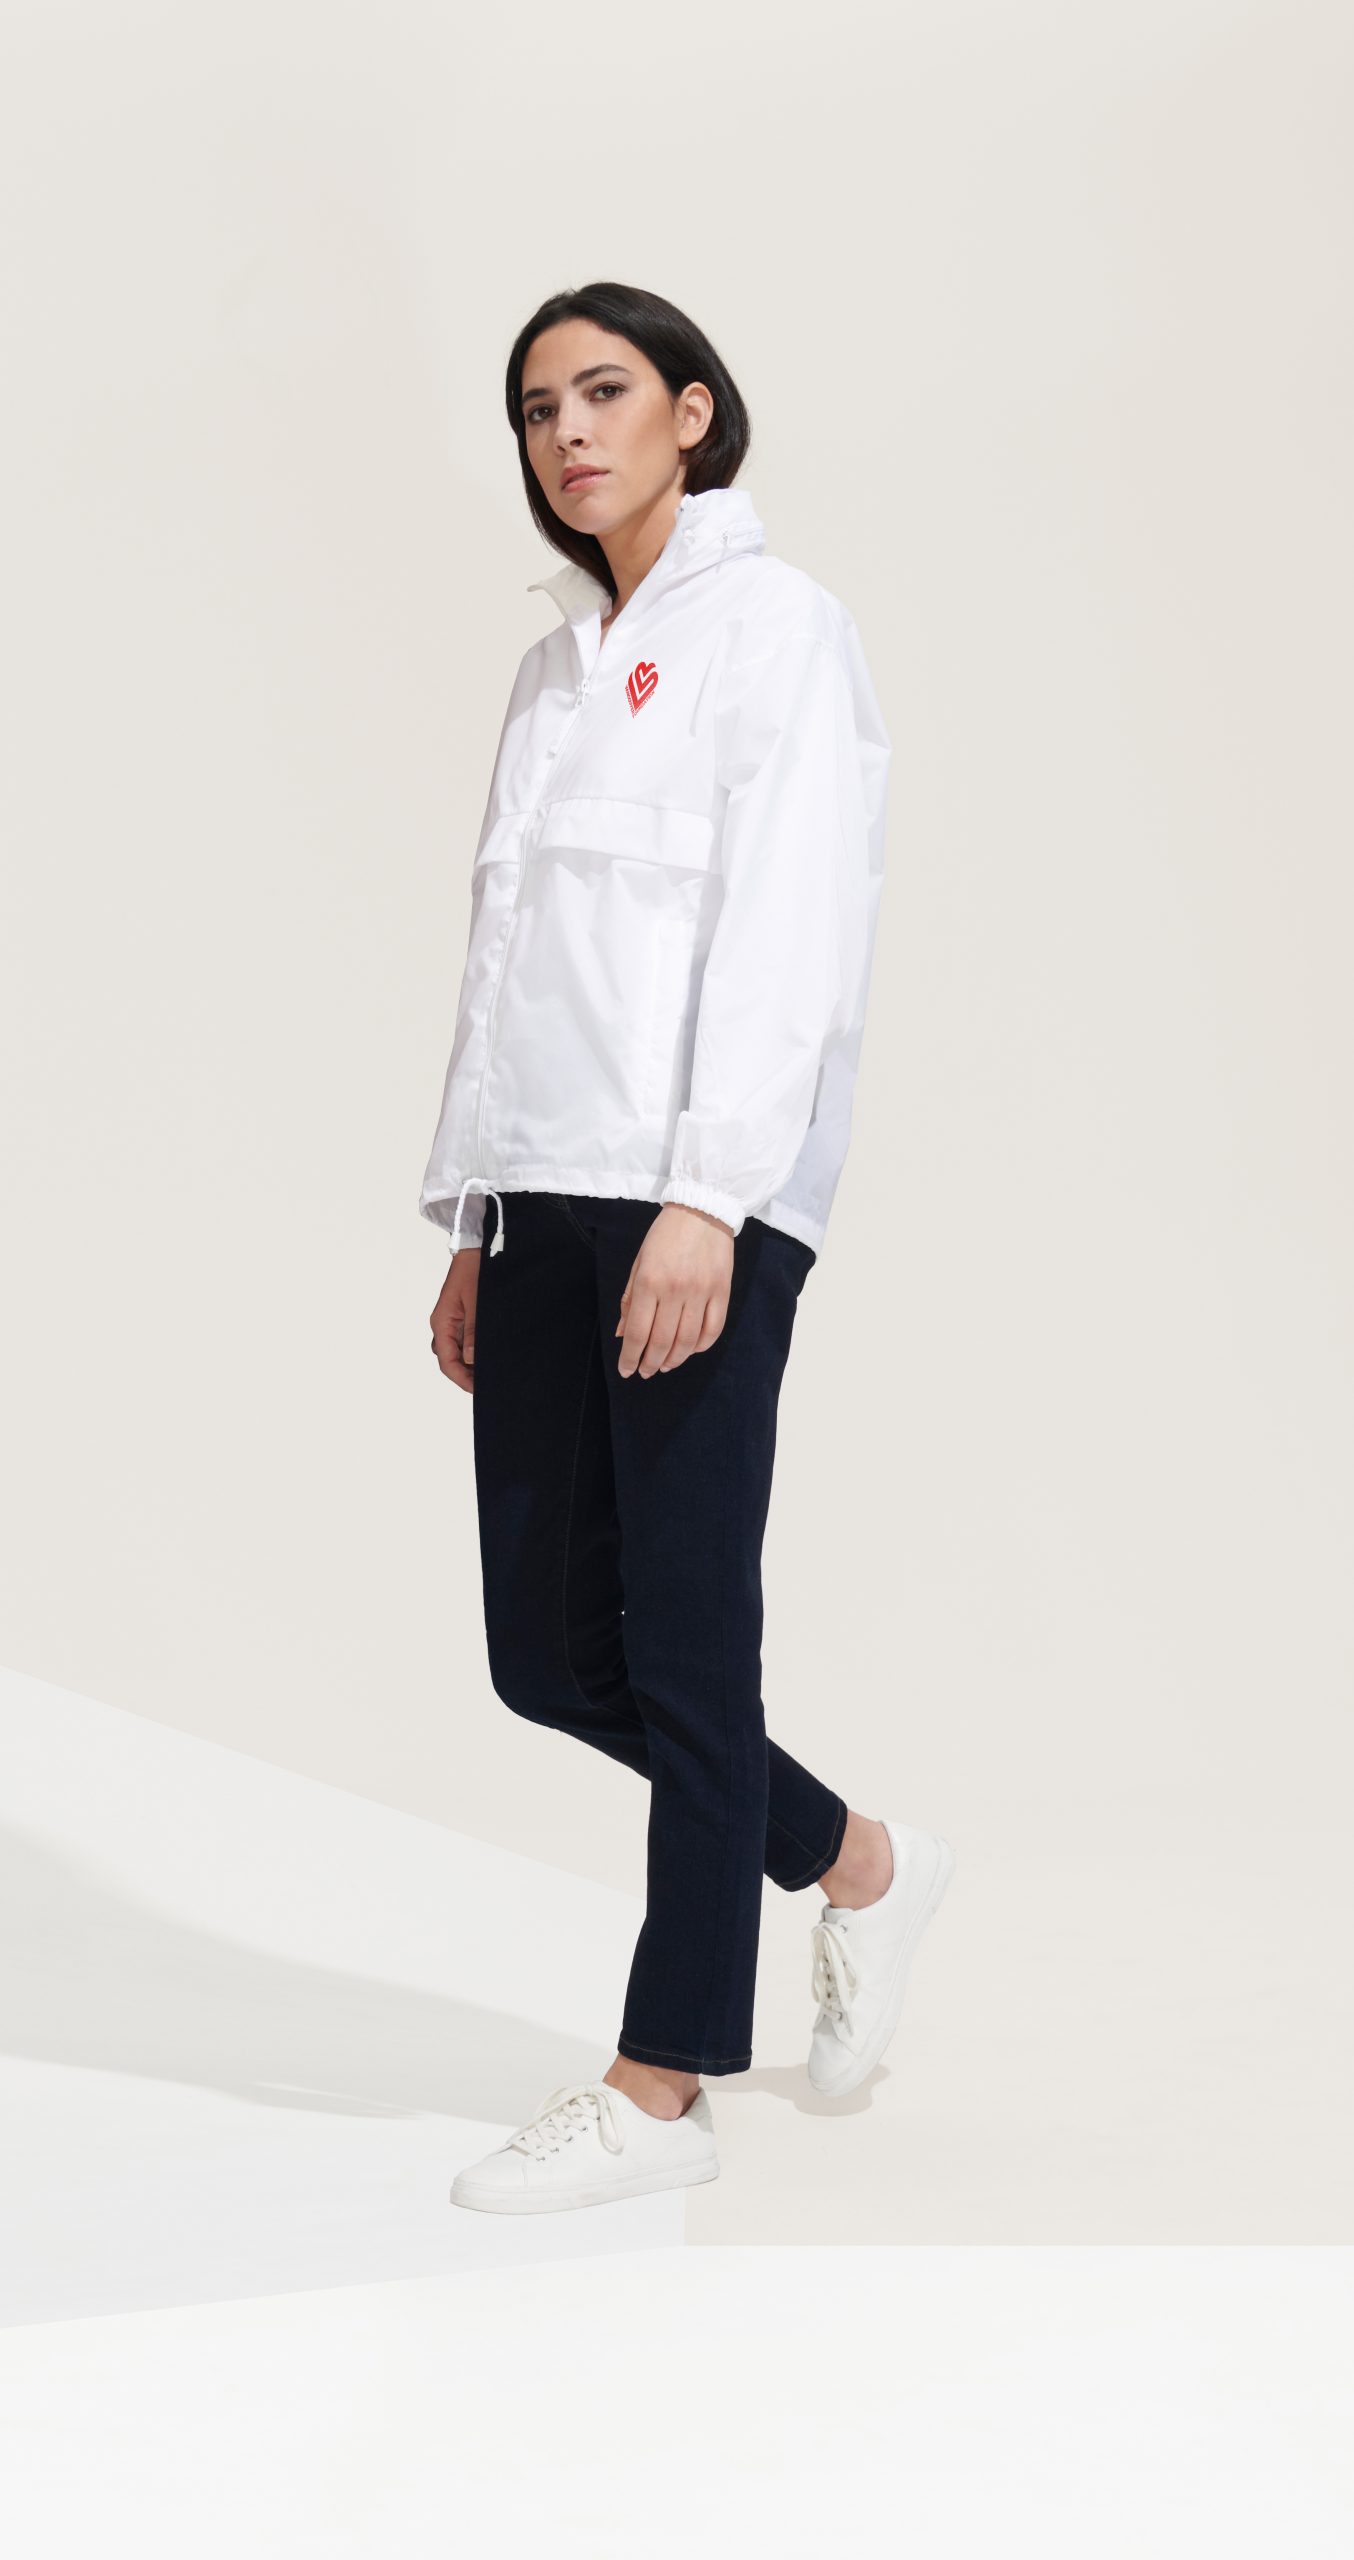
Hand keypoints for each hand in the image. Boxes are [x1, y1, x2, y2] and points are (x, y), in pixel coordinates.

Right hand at [431, 1248, 479, 1391]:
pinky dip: (474, 1350)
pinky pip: (463, 1340)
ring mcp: (451, 1321)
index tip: (477, 1389)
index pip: (446, 1361)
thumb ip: (473, 1332)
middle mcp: (443, 1325)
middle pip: (449, 1359)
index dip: (461, 1378)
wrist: (476, 1249)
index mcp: (442, 1322)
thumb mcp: (476, 1303)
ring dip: (470, 1363)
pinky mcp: (461, 1316)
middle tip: (487, 1383)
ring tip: (491, 1370)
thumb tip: (472, 1359)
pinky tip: (488, 1353)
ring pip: (456, 1351)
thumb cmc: (475, 1271)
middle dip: (466, 1374)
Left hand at [614, 1204, 733, 1377]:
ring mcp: (701, 1292)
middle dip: (650, 1363)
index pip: (637, 1331)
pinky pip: (712, 1329)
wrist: (702, 1209)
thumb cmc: (664, 1235)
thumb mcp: (639, 1262)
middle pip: (661, 1341)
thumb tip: (622, 1334)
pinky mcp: (721, 1292)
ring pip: (687, 1341)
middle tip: (644, 1372)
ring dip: (673, 1359)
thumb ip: (630, 1298)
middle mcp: (675, 1290)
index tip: (626, 1370)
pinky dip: (700, 1346)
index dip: (630, 1356)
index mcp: (649, 1281)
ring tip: (664, 1366)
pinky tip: (689, 1350)